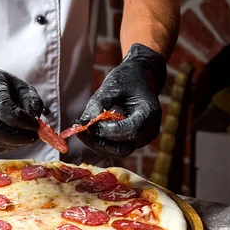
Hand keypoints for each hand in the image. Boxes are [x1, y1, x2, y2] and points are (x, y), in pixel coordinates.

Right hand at [0, 56, 43, 152]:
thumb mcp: (17, 83)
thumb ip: (31, 99)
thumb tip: (36, 118)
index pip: (3, 109)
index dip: (22, 121)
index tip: (36, 125)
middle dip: (18, 138)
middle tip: (33, 137)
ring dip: (11, 144)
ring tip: (22, 138)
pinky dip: (0, 146)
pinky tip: (8, 140)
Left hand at [77, 43, 166, 157]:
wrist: (141, 78)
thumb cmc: (128, 79)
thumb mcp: (112, 85)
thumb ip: (98, 104)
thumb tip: (83, 123)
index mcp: (149, 113)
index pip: (130, 130)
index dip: (108, 130)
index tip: (89, 124)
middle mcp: (149, 131)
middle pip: (123, 149)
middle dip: (99, 143)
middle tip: (80, 132)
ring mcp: (142, 139)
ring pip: (118, 151)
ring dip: (97, 144)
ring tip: (82, 130)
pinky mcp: (134, 141)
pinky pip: (116, 147)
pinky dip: (101, 141)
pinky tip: (89, 130)